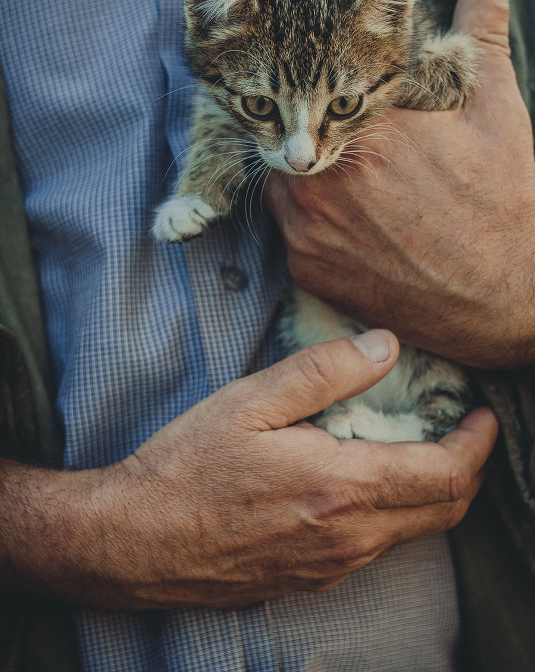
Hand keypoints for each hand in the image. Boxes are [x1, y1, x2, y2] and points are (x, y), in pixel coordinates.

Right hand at [0, 332, 497, 608]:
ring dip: (433, 491)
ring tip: (421, 449)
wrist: (137, 539)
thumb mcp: (251, 402)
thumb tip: (386, 346)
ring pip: (414, 531)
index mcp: (341, 487)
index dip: (476, 443)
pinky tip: (368, 483)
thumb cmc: (187, 466)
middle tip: (463, 430)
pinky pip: (377, 547)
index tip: (482, 414)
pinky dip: (397, 513)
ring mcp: (332, 563)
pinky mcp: (313, 577)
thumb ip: (325, 371)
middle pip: (443, 509)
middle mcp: (349, 536)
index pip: (445, 473)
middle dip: (467, 468)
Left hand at [266, 0, 534, 368]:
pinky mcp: (305, 269)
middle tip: (364, 155)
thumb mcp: (497, 115)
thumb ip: (480, 39)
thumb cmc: (504, 209)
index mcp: (369, 130)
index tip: (361, 104)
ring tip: (360, 190)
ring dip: (311, 178)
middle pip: (300, 133)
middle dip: (321, 133)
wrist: (503, 302)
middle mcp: (326, 179)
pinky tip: (356, 228)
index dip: (344, 93)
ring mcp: (309, 228)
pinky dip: (312, 224)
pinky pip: (289, 231)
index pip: (328, 87)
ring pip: (285, 182)